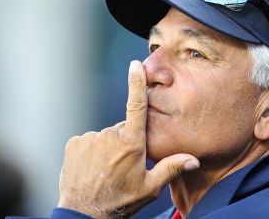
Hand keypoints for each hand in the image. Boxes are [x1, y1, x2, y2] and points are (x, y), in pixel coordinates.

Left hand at [57, 60, 199, 218]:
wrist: (84, 212)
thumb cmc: (119, 200)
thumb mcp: (150, 188)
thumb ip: (171, 168)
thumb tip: (194, 160)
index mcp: (131, 143)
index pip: (136, 106)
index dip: (136, 83)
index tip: (136, 65)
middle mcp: (109, 136)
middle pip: (123, 128)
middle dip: (126, 140)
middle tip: (125, 164)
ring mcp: (90, 138)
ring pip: (106, 136)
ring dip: (108, 147)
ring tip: (107, 169)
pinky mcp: (75, 143)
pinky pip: (89, 140)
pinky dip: (93, 150)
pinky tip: (94, 167)